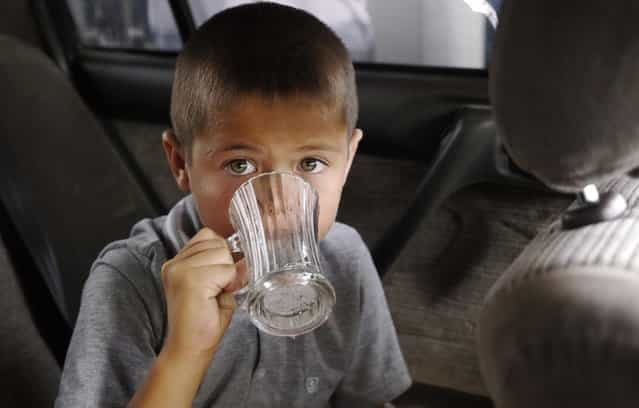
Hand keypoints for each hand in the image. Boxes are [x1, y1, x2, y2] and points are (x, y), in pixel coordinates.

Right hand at [160, 228, 244, 359]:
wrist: (190, 349)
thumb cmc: (204, 321)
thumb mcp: (216, 285)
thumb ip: (226, 266)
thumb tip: (246, 255)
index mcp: (178, 262)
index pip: (209, 236)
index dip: (221, 256)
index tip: (217, 280)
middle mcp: (175, 262)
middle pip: (218, 242)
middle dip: (226, 265)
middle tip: (216, 291)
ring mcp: (180, 269)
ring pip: (224, 254)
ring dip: (227, 275)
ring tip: (214, 295)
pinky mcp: (190, 280)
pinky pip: (226, 270)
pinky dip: (229, 284)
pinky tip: (215, 299)